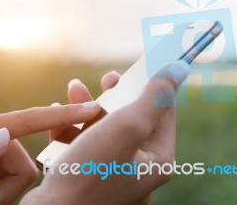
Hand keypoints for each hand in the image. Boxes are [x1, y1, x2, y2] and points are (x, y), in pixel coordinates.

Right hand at [22, 61, 189, 204]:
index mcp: (155, 158)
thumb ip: (153, 98)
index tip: (141, 64)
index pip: (163, 111)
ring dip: (87, 106)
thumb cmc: (90, 172)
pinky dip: (71, 126)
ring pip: (103, 127)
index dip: (152, 84)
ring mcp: (111, 170)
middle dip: (115, 94)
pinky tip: (58, 114)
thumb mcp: (127, 128)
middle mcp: (137, 166)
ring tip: (73, 89)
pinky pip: (83, 142)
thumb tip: (178, 69)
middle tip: (108, 77)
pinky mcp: (87, 172)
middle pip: (131, 117)